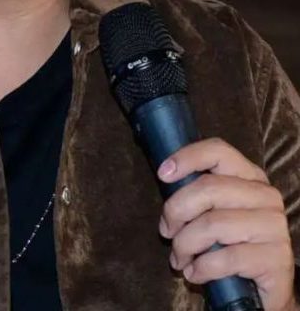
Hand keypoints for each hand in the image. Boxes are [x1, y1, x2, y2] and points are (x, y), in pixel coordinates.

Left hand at [157, 137, 295, 310]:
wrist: (263, 287)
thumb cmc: (230, 243)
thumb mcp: (212, 210)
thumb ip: (195, 193)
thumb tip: (165, 180)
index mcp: (249, 176)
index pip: (218, 151)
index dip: (187, 158)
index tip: (162, 174)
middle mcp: (265, 196)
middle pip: (208, 188)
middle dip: (176, 211)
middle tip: (166, 230)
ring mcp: (274, 226)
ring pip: (213, 224)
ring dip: (185, 244)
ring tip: (179, 257)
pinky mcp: (276, 259)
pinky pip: (225, 258)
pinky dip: (201, 268)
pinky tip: (194, 273)